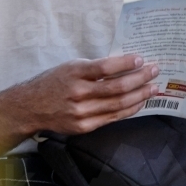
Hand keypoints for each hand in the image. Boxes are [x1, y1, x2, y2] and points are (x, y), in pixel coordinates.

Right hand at [9, 55, 159, 136]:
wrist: (31, 107)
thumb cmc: (52, 83)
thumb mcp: (69, 67)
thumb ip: (93, 68)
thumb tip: (123, 65)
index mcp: (74, 73)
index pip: (105, 67)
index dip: (125, 63)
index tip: (140, 59)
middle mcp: (78, 93)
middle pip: (117, 87)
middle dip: (140, 79)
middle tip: (154, 71)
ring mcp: (82, 112)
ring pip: (118, 104)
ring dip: (139, 95)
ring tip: (153, 88)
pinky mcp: (84, 126)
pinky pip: (112, 117)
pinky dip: (129, 109)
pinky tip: (139, 103)